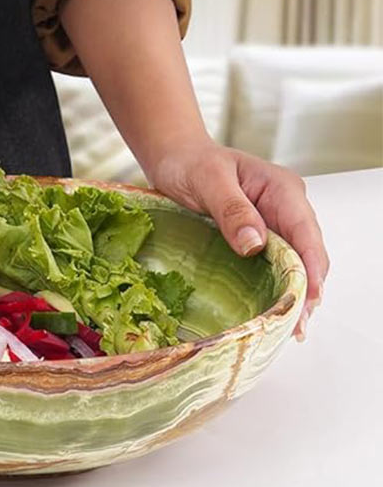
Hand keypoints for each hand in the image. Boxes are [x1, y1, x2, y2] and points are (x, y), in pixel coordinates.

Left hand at [149, 138, 327, 339]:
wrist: (174, 159)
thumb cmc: (190, 163)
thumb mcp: (208, 180)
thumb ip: (232, 209)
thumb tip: (255, 244)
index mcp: (282, 189)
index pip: (306, 233)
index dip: (311, 268)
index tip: (309, 299)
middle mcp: (284, 207)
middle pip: (307, 254)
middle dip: (306, 290)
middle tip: (296, 327)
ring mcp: (273, 222)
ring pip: (294, 263)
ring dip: (293, 292)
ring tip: (288, 327)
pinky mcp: (258, 236)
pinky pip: (275, 263)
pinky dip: (276, 285)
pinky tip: (272, 307)